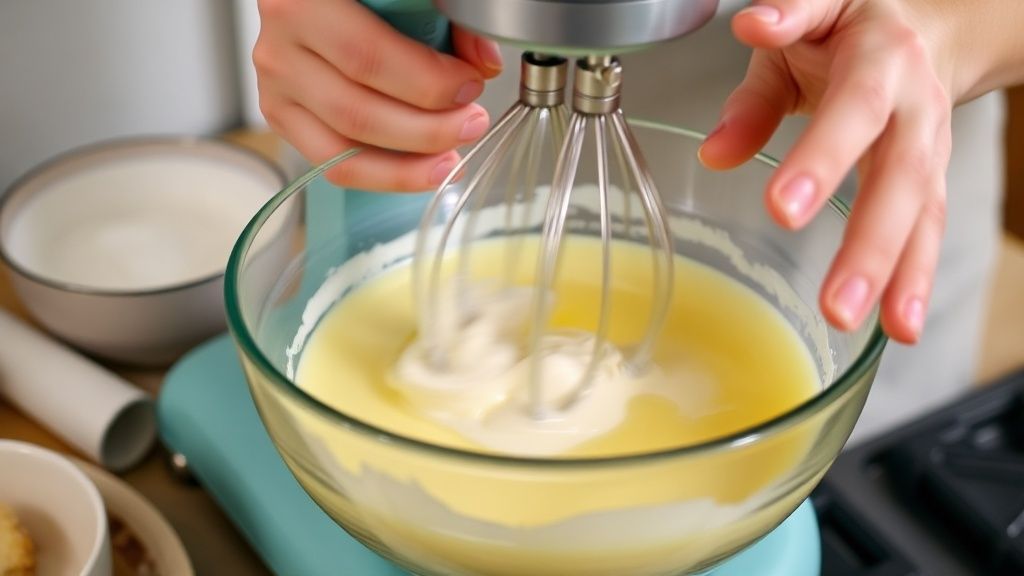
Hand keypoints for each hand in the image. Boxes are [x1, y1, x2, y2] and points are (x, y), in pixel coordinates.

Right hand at [254, 0, 502, 190]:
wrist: (320, 1)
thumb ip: (445, 15)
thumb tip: (484, 63)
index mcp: (304, 3)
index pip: (367, 56)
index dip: (425, 82)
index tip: (470, 85)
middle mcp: (279, 50)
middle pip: (357, 111)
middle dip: (426, 128)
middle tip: (471, 123)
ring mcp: (275, 89)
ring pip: (343, 149)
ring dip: (408, 164)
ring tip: (452, 159)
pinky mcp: (283, 118)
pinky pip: (334, 164)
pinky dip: (385, 175)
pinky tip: (423, 170)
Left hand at [699, 0, 959, 343]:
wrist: (922, 26)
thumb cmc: (846, 29)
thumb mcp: (799, 33)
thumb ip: (757, 86)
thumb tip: (716, 148)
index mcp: (878, 57)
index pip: (852, 110)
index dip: (822, 159)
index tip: (784, 209)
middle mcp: (914, 104)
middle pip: (900, 176)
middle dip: (869, 243)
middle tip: (836, 300)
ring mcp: (930, 144)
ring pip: (921, 212)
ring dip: (894, 274)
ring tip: (863, 322)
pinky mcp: (934, 178)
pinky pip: (930, 231)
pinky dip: (914, 280)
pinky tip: (900, 324)